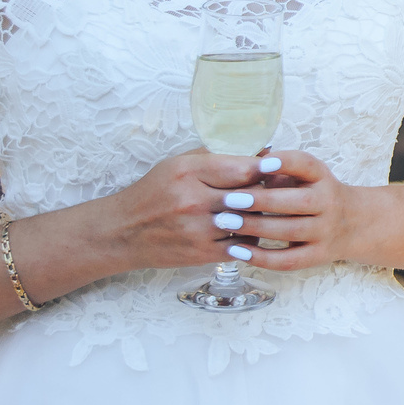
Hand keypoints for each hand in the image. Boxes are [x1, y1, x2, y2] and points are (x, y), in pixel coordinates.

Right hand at [95, 150, 271, 271]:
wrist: (122, 232)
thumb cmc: (153, 193)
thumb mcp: (178, 164)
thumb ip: (219, 156)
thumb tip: (264, 151)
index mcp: (187, 172)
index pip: (242, 168)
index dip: (266, 168)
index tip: (279, 168)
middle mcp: (193, 200)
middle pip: (251, 195)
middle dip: (269, 192)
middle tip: (281, 189)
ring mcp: (197, 229)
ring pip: (251, 221)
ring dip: (263, 216)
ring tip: (268, 209)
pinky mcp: (201, 253)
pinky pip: (243, 245)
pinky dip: (252, 237)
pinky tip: (251, 230)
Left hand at [220, 150, 369, 271]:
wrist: (354, 224)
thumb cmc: (316, 195)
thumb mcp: (307, 177)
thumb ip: (281, 170)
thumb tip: (246, 163)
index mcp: (323, 179)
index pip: (308, 165)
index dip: (285, 162)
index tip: (260, 164)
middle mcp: (329, 203)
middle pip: (299, 202)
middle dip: (262, 200)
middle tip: (228, 200)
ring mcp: (325, 232)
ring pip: (291, 231)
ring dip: (256, 227)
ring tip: (226, 222)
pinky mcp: (317, 256)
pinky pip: (288, 260)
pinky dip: (262, 258)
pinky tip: (237, 250)